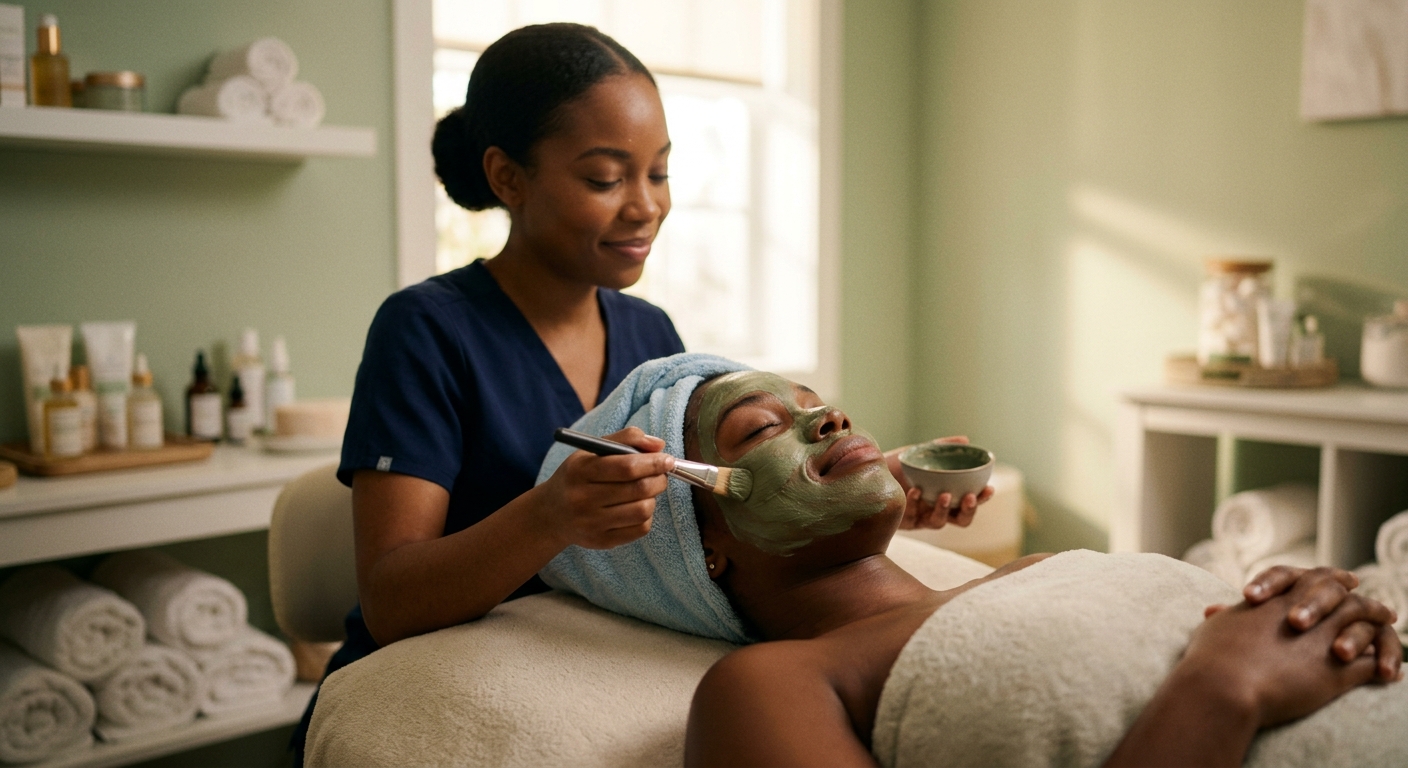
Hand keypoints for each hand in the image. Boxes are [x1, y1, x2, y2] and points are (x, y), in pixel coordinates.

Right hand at [535, 427, 674, 549]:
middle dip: (659, 479)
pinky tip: (636, 508)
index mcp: (581, 471)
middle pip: (638, 489)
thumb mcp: (592, 451)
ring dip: (653, 498)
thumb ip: (625, 439)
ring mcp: (591, 523)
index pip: (626, 467)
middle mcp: (583, 499)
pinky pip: (640, 529)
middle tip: (662, 474)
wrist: (551, 514)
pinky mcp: (601, 541)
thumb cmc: (578, 477)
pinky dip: (646, 516)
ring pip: (643, 511)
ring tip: (645, 491)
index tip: (667, 459)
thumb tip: (659, 445)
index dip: (653, 462)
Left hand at [886, 436, 994, 529]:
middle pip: (961, 519)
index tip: (989, 488)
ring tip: (943, 495)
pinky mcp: (904, 522)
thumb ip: (941, 447)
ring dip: (944, 509)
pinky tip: (915, 490)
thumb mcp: (919, 453)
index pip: (970, 500)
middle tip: (969, 497)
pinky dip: (917, 503)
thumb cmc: (896, 464)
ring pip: (939, 522)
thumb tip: (966, 440)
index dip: (982, 498)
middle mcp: (935, 509)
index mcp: (946, 494)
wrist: (865, 471)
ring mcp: (920, 517)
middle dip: (969, 510)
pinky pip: (914, 517)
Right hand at [1188, 576, 1400, 729]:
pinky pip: (1368, 665)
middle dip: (1365, 600)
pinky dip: (1381, 666)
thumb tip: (1215, 611)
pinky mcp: (1336, 673)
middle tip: (1379, 606)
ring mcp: (1325, 642)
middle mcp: (1309, 614)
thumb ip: (1226, 616)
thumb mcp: (1217, 626)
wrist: (1225, 685)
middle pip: (1348, 597)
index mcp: (1281, 599)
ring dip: (1379, 627)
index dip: (1332, 578)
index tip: (1346, 580)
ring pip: (1365, 626)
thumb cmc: (1213, 655)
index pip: (1316, 578)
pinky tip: (1386, 673)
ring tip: (1389, 630)